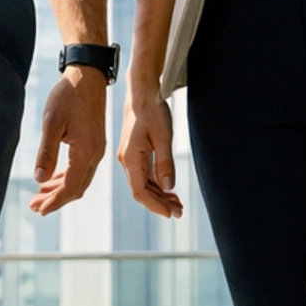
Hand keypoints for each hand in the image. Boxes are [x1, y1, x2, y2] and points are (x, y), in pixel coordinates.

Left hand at [29, 66, 106, 214]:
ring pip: (79, 179)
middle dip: (55, 199)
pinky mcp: (93, 142)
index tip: (39, 209)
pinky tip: (52, 178)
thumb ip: (46, 152)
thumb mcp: (52, 122)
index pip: (71, 187)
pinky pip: (81, 168)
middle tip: (34, 207)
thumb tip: (39, 178)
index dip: (55, 201)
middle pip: (76, 188)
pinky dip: (66, 176)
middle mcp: (95, 154)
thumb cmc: (69, 95)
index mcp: (87, 151)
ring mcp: (96, 148)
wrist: (87, 74)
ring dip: (60, 189)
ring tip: (39, 195)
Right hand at [117, 77, 182, 217]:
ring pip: (142, 184)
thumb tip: (169, 187)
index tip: (171, 214)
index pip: (140, 191)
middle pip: (141, 190)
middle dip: (159, 203)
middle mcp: (126, 160)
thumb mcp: (163, 136)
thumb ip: (165, 163)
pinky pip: (144, 174)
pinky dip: (156, 184)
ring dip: (158, 195)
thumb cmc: (152, 110)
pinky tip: (168, 188)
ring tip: (177, 203)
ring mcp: (129, 156)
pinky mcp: (134, 152)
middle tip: (179, 212)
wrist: (141, 91)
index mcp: (130, 157)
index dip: (156, 205)